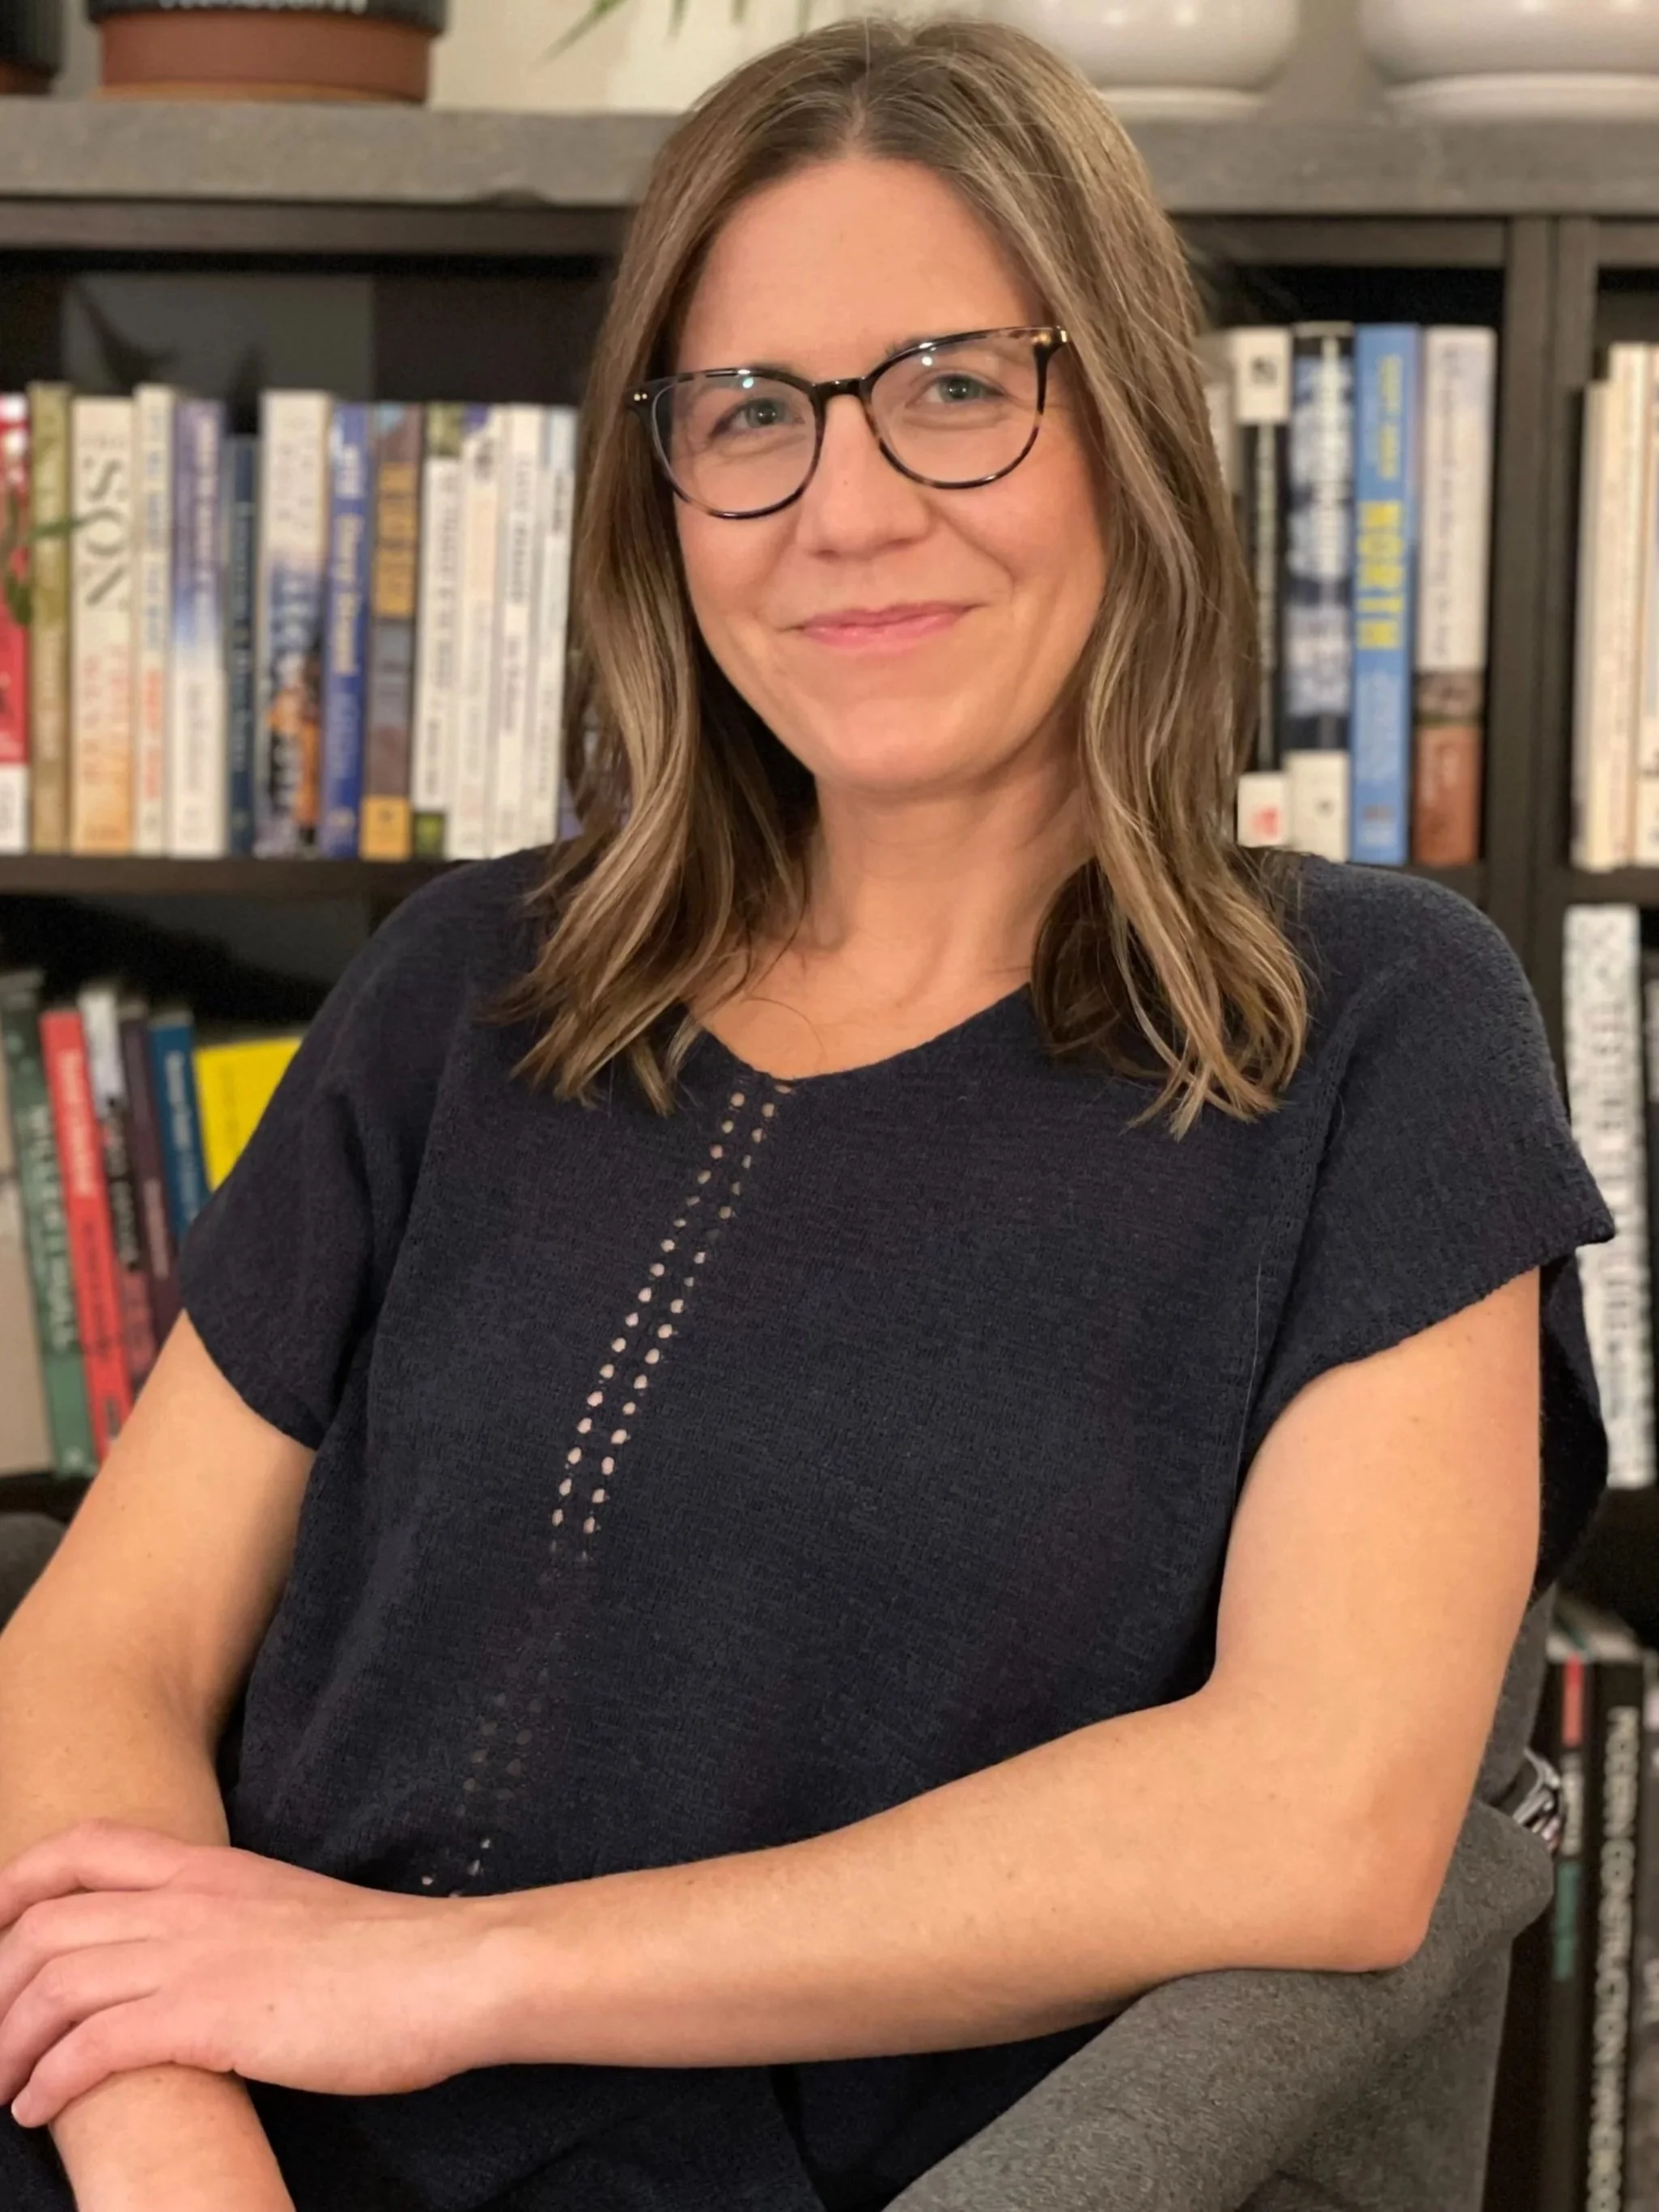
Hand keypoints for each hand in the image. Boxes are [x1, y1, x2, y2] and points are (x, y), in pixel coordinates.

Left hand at [0, 1821, 509, 2127]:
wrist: (446, 1971)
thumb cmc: (384, 1958)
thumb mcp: (290, 1913)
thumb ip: (231, 1924)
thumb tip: (191, 1964)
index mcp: (212, 1868)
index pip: (84, 1849)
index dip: (18, 1884)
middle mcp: (191, 1901)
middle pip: (45, 1922)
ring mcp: (199, 1955)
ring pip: (54, 1982)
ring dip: (6, 2043)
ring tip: (1, 2087)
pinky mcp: (212, 2017)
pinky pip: (94, 2044)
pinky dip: (49, 2078)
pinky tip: (39, 2107)